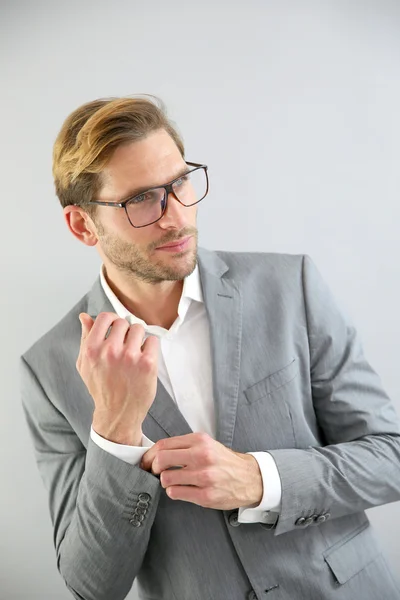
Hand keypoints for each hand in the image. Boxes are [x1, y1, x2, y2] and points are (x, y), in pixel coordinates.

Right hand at [77, 312, 158, 444]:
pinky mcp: (147, 363)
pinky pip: (152, 341)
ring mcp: (130, 356)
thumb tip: (84, 316)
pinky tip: (144, 360)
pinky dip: (150, 348)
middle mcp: (110, 351)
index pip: (105, 317)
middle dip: (125, 332)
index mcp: (92, 349)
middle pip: (124, 322)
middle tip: (125, 346)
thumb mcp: (85, 364)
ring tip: (134, 354)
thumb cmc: (101, 388)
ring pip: (139, 329)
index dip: (112, 321)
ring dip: (138, 339)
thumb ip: (85, 338)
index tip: (115, 329)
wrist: (118, 414)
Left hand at [140, 432, 262, 509]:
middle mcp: (202, 456)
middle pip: (161, 460)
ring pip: (166, 478)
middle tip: (155, 472)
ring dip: (165, 481)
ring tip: (173, 481)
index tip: (146, 461)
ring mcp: (204, 476)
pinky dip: (174, 492)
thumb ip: (184, 446)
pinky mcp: (205, 495)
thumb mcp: (206, 444)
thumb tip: (156, 452)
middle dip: (153, 468)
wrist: (249, 478)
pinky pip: (175, 493)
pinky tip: (181, 489)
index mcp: (200, 441)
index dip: (149, 454)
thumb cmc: (224, 461)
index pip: (164, 445)